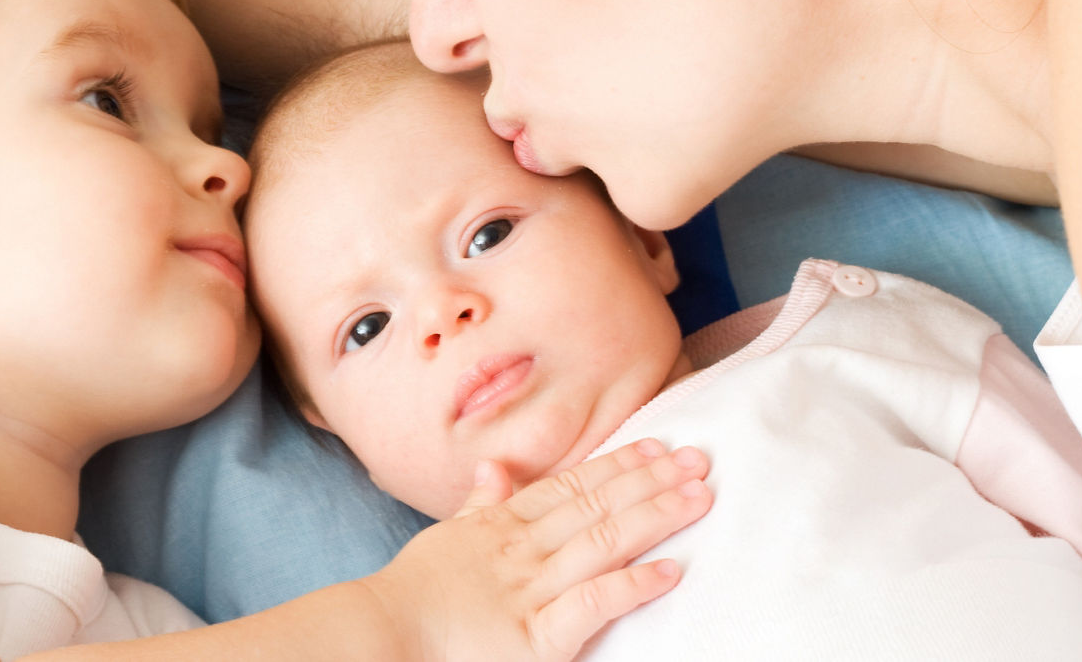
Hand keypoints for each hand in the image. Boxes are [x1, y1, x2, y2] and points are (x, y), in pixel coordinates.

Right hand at [364, 439, 710, 661]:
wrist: (383, 635)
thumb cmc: (414, 594)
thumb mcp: (446, 538)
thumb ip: (478, 504)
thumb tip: (493, 466)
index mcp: (502, 526)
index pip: (570, 485)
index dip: (617, 464)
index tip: (657, 445)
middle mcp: (523, 549)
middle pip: (596, 504)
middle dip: (650, 480)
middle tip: (699, 460)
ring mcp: (532, 589)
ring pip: (604, 541)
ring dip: (655, 517)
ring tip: (699, 499)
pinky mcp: (538, 637)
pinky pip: (593, 603)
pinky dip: (634, 585)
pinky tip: (671, 571)